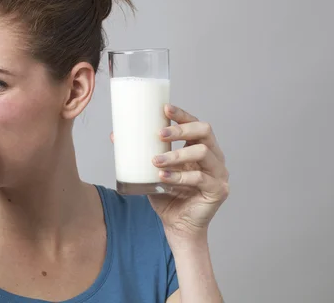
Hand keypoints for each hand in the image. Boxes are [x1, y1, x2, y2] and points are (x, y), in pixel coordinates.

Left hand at [111, 104, 228, 240]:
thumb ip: (139, 154)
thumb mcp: (152, 170)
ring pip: (202, 152)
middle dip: (180, 129)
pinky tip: (163, 178)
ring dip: (176, 155)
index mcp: (201, 147)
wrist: (177, 226)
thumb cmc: (166, 195)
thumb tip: (114, 135)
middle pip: (204, 132)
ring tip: (155, 161)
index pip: (195, 123)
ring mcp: (219, 173)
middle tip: (158, 133)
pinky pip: (199, 178)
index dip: (182, 114)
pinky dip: (179, 177)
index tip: (164, 108)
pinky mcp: (218, 190)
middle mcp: (214, 157)